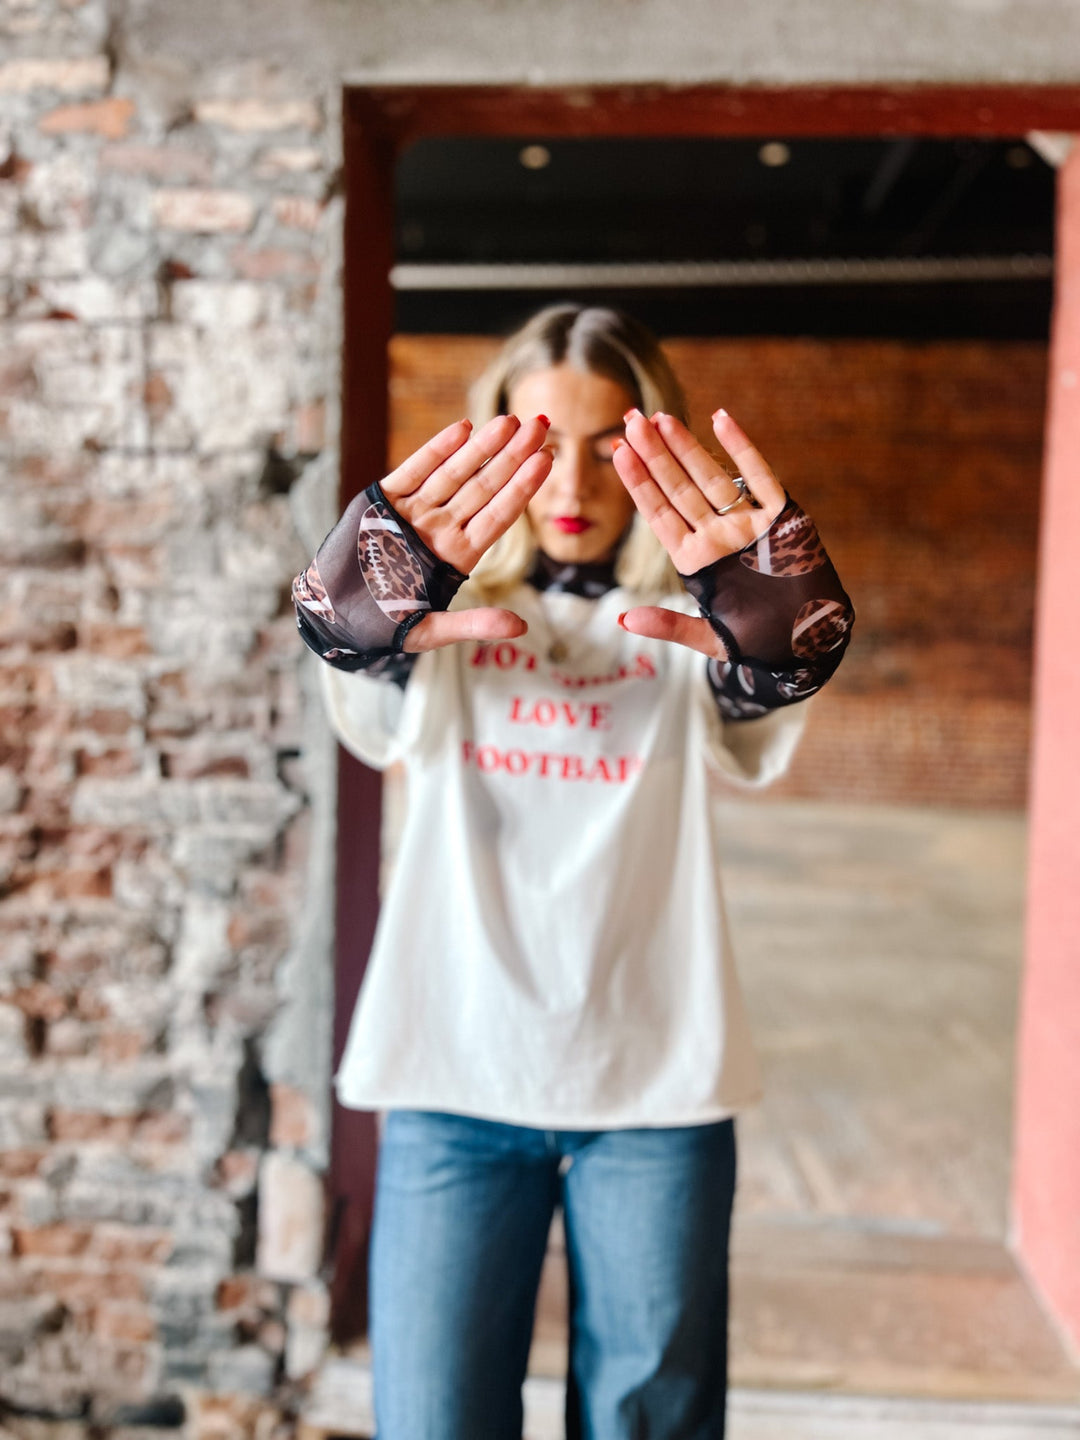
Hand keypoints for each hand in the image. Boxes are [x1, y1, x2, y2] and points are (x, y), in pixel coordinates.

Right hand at [379, 414, 552, 651]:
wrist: (334, 615)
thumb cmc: (385, 625)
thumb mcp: (432, 630)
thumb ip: (475, 624)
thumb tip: (521, 628)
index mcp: (458, 556)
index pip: (498, 516)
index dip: (522, 488)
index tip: (545, 460)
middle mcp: (441, 528)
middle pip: (484, 487)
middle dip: (511, 456)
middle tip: (540, 424)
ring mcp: (415, 512)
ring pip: (454, 474)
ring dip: (481, 447)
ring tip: (508, 420)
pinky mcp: (385, 501)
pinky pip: (415, 470)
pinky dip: (437, 450)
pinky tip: (463, 428)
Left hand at [612, 408, 786, 658]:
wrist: (811, 643)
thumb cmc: (760, 642)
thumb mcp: (711, 638)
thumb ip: (670, 625)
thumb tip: (624, 619)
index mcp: (696, 561)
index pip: (659, 515)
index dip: (639, 483)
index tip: (618, 452)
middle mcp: (718, 537)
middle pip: (679, 489)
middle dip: (655, 455)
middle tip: (632, 420)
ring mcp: (748, 524)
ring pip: (712, 478)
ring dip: (688, 447)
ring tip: (661, 417)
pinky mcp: (782, 516)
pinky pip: (760, 476)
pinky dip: (743, 448)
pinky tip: (721, 419)